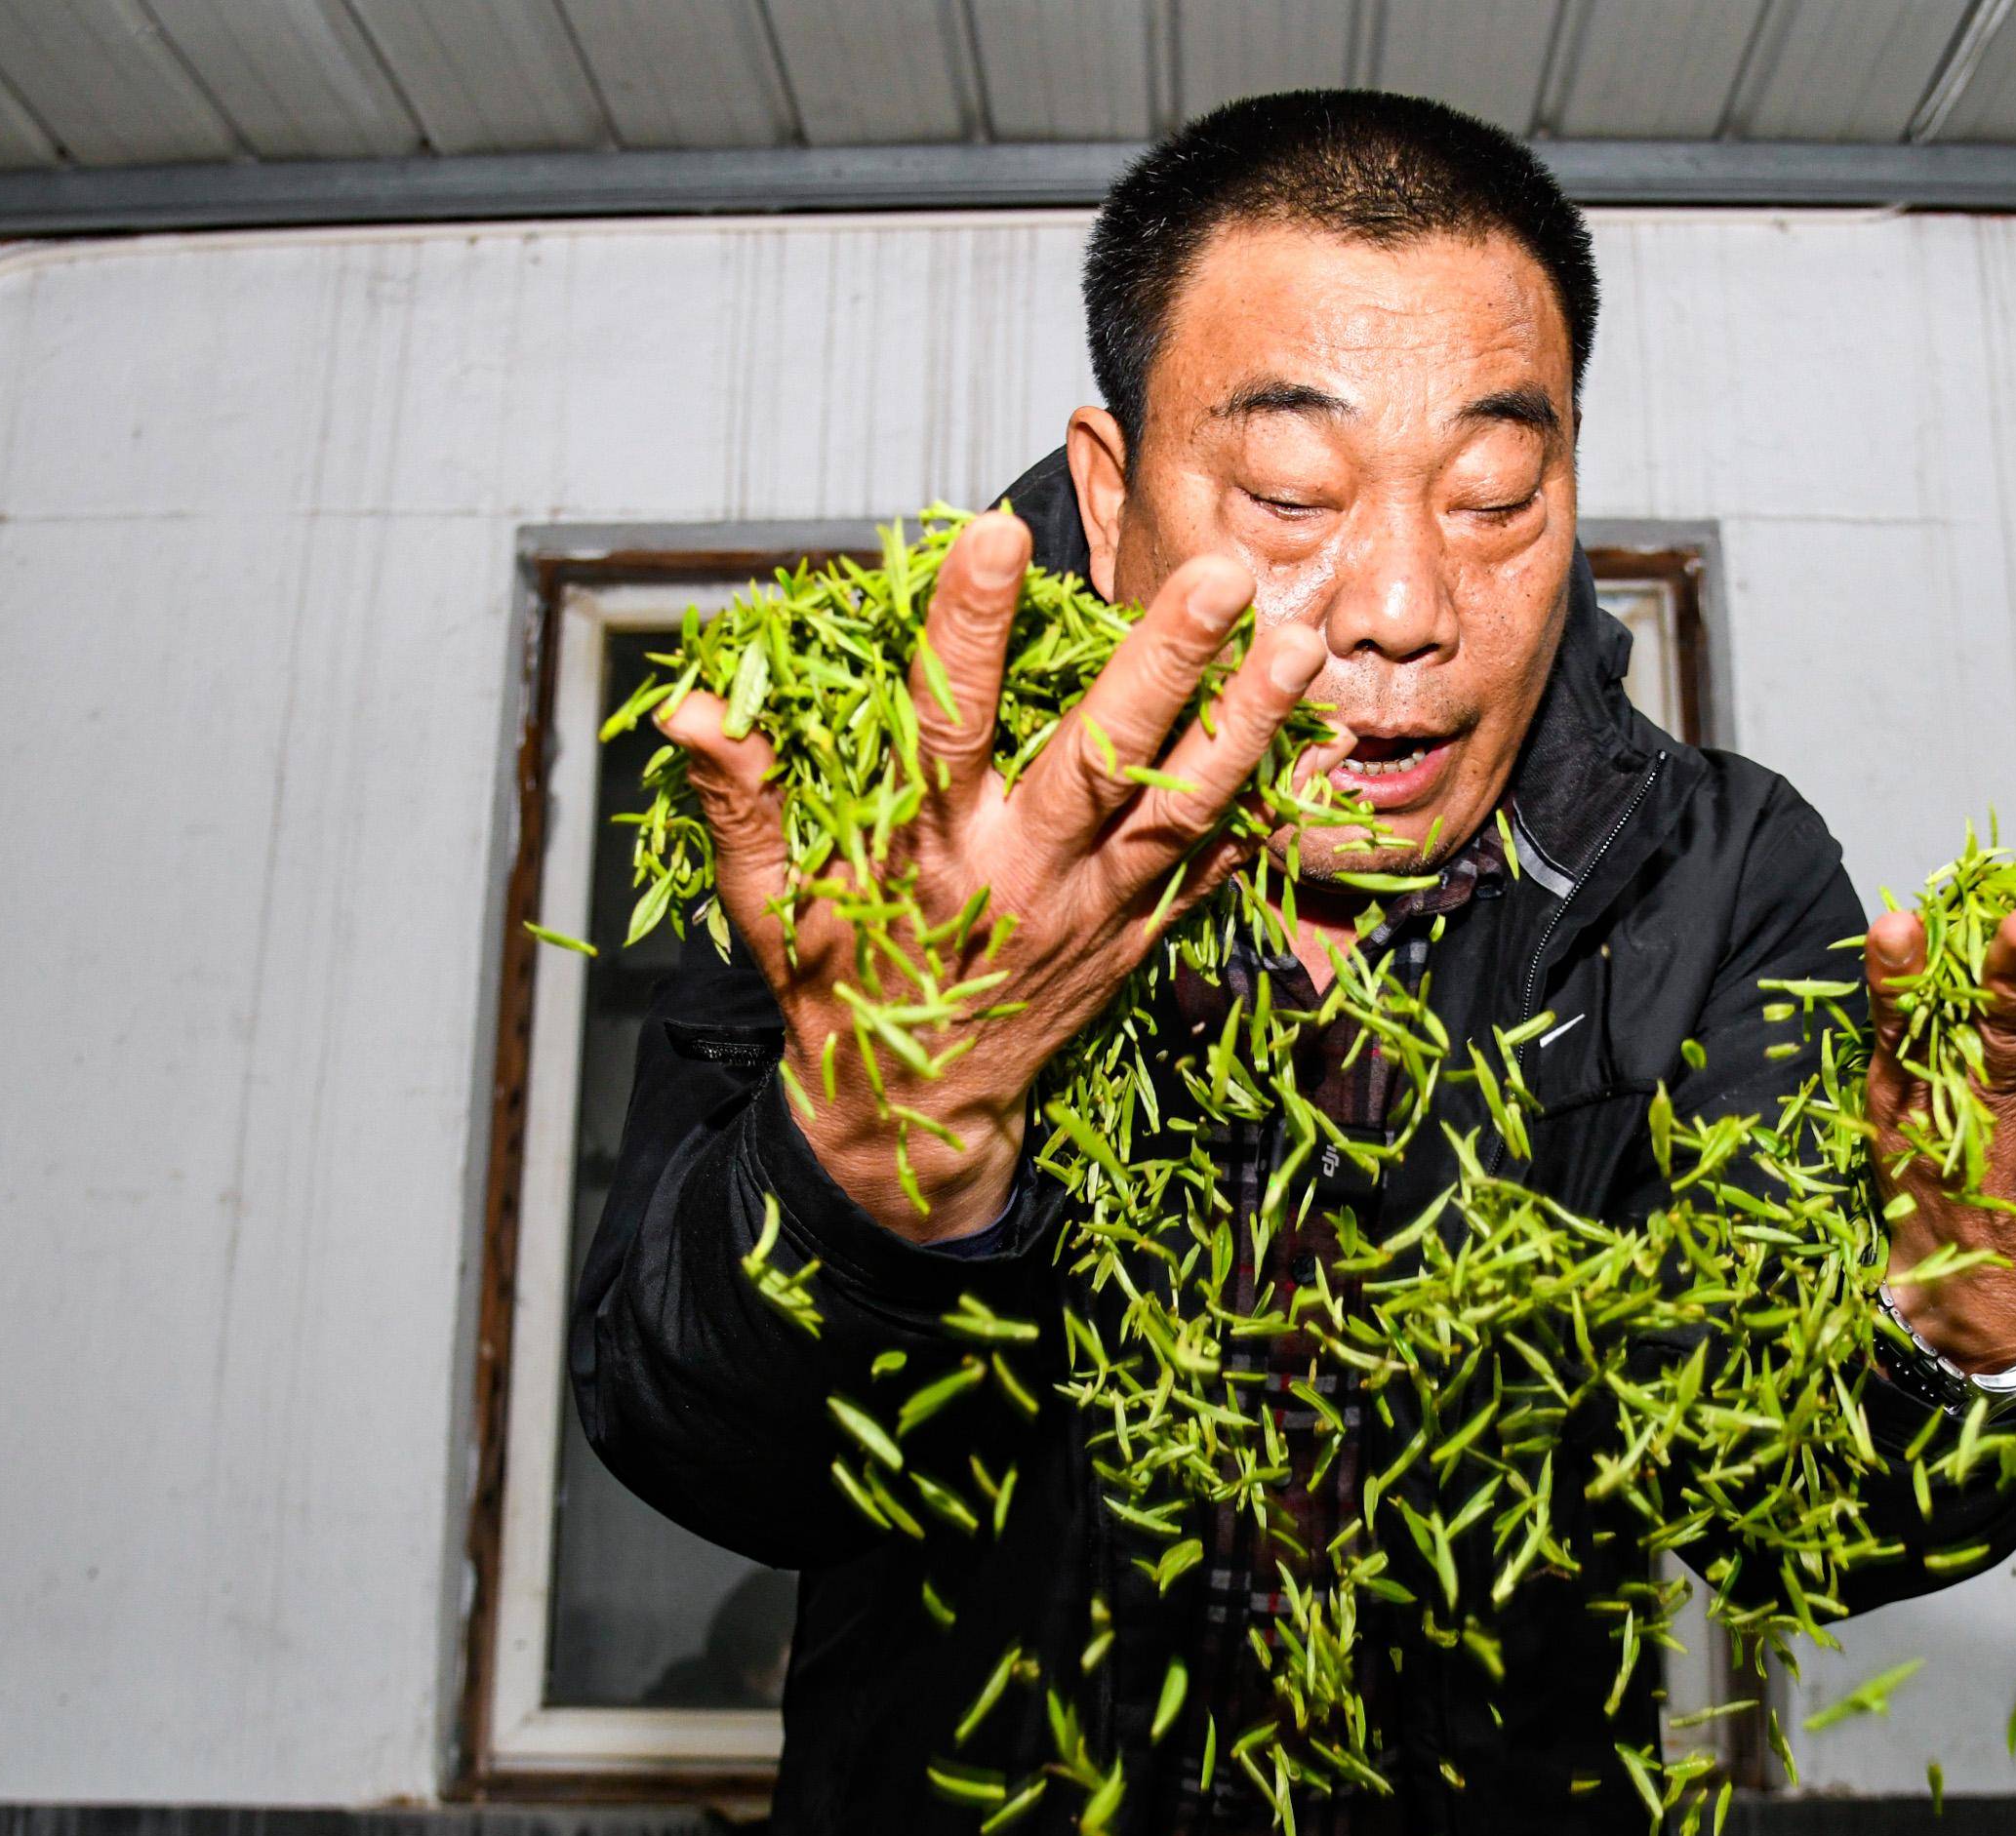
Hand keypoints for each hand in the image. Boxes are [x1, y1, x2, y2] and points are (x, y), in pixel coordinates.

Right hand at [660, 510, 1327, 1237]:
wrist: (916, 1122)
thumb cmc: (834, 988)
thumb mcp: (766, 907)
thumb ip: (740, 803)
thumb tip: (698, 708)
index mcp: (926, 852)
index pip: (947, 724)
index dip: (969, 631)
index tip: (999, 533)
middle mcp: (1022, 875)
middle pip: (1102, 760)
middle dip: (1164, 667)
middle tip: (1221, 579)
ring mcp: (1093, 912)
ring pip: (1182, 812)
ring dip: (1246, 727)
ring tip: (1302, 645)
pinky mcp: (1136, 938)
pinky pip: (1213, 871)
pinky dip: (1268, 812)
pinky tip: (1317, 743)